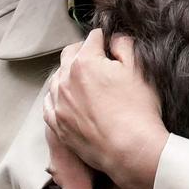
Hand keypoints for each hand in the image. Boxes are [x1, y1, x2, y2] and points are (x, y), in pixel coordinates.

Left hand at [44, 29, 168, 188]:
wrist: (130, 150)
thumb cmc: (138, 110)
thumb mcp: (139, 70)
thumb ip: (124, 45)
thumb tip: (114, 39)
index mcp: (85, 62)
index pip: (92, 38)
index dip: (104, 40)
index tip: (110, 46)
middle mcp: (65, 80)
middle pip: (69, 55)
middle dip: (82, 52)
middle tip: (96, 59)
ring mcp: (58, 104)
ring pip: (56, 79)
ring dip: (68, 74)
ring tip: (83, 80)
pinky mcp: (57, 125)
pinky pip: (50, 104)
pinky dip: (58, 97)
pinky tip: (68, 100)